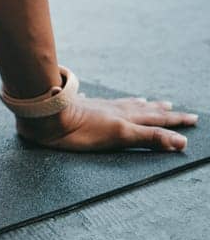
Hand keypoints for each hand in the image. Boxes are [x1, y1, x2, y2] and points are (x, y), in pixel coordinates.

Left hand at [15, 93, 196, 152]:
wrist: (47, 115)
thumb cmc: (83, 129)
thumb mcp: (121, 136)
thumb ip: (150, 137)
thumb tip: (181, 141)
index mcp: (126, 117)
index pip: (157, 119)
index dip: (175, 120)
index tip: (192, 118)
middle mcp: (113, 109)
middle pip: (142, 109)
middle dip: (160, 110)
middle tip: (174, 107)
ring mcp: (96, 106)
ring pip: (121, 104)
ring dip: (136, 104)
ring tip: (145, 100)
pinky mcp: (79, 107)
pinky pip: (97, 102)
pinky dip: (104, 101)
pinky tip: (96, 98)